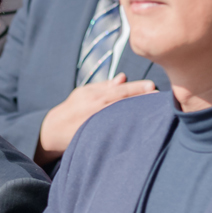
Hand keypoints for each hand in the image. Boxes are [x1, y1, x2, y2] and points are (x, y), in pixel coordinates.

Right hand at [34, 74, 156, 163]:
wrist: (52, 130)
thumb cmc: (72, 109)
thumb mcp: (85, 93)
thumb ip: (104, 86)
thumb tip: (123, 77)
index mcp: (95, 95)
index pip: (120, 90)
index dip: (136, 87)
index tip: (152, 86)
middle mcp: (96, 107)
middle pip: (122, 101)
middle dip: (140, 98)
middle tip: (159, 97)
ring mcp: (95, 122)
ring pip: (119, 115)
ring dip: (136, 112)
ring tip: (152, 111)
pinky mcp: (93, 134)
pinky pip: (112, 130)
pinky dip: (125, 127)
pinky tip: (137, 128)